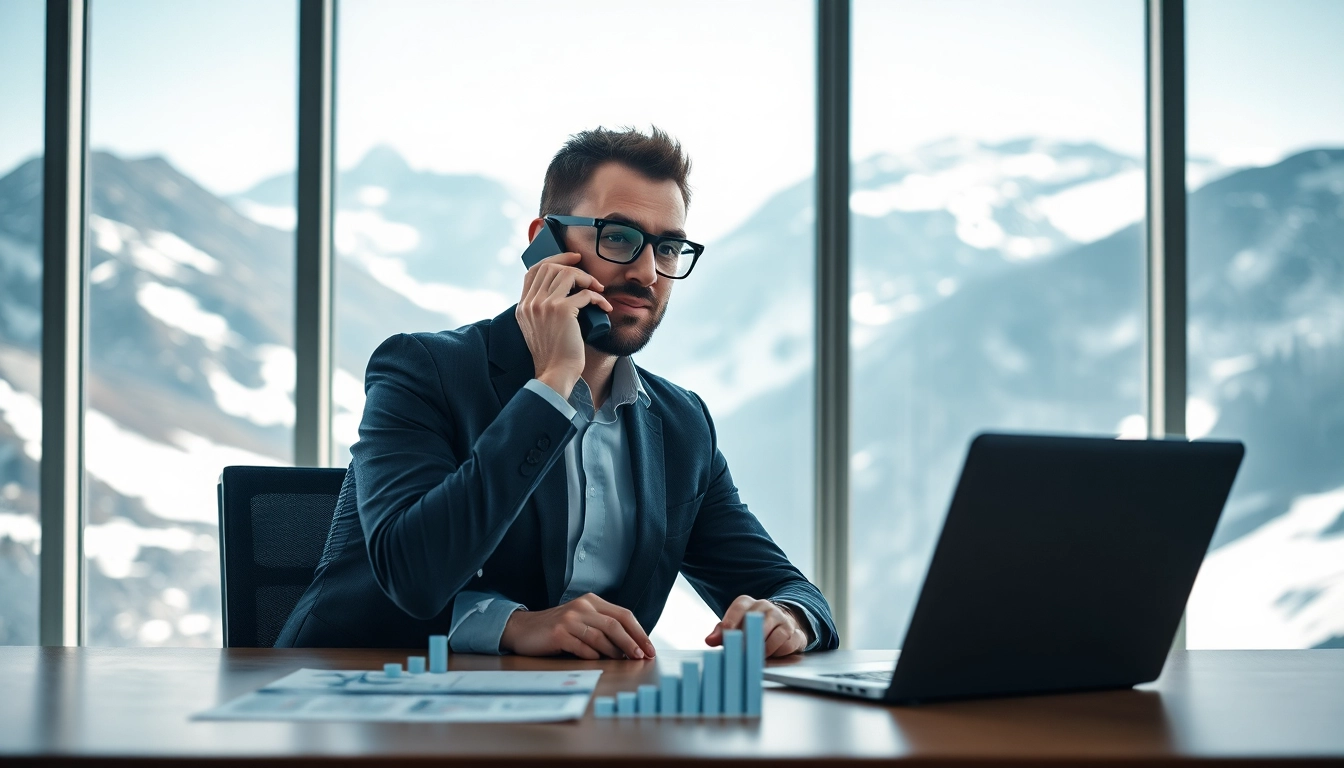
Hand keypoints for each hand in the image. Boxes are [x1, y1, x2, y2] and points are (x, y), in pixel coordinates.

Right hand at [500, 592, 655, 659]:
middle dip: (632, 643)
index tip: (649, 649)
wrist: (523, 629)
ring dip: (615, 652)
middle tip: (642, 657)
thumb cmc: (557, 629)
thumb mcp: (582, 621)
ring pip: (601, 636)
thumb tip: (631, 648)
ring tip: (624, 661)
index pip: (623, 615)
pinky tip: (598, 661)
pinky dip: (593, 656)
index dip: (639, 633)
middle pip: (615, 625)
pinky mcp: (559, 633)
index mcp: (592, 601)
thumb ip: (603, 628)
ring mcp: (570, 619)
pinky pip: (583, 647)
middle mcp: (582, 606)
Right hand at [516, 251, 612, 398]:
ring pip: (567, 274)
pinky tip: (605, 306)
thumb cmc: (554, 354)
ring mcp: (544, 305)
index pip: (533, 271)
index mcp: (523, 307)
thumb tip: (563, 290)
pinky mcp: (562, 310)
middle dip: (573, 266)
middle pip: (551, 267)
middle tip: (590, 276)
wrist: (556, 373)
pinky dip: (598, 298)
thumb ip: (542, 310)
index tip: (572, 259)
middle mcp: (531, 303)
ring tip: (597, 290)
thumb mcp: (538, 329)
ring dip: (587, 279)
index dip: (554, 260)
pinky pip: (585, 293)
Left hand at [705, 596, 809, 657]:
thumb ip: (721, 632)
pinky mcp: (796, 633)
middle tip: (741, 654)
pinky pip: (788, 644)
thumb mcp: (734, 627)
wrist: (781, 623)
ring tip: (757, 657)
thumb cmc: (752, 627)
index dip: (731, 622)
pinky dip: (780, 653)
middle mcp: (766, 608)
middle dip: (748, 641)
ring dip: (765, 650)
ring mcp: (783, 619)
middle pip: (758, 622)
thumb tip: (709, 640)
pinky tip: (773, 655)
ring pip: (774, 636)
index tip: (727, 636)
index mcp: (748, 603)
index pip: (739, 607)